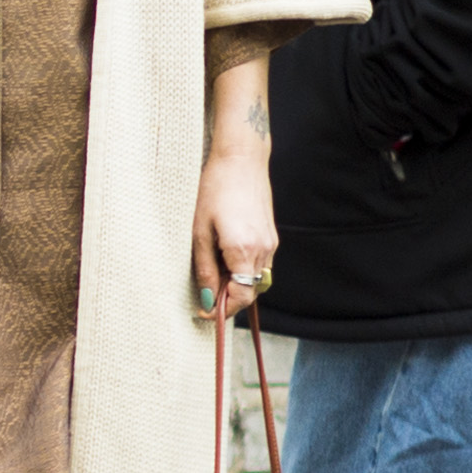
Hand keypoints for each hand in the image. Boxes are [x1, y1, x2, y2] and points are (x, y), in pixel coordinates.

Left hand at [193, 134, 278, 315]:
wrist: (241, 159)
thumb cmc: (215, 189)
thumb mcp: (200, 230)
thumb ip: (205, 267)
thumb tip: (208, 299)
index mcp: (243, 249)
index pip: (241, 296)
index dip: (223, 310)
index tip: (205, 313)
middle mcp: (263, 250)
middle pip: (250, 291)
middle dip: (229, 300)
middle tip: (205, 297)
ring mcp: (270, 243)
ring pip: (257, 280)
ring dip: (237, 285)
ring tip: (213, 276)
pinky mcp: (271, 236)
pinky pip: (260, 265)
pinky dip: (244, 271)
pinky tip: (226, 259)